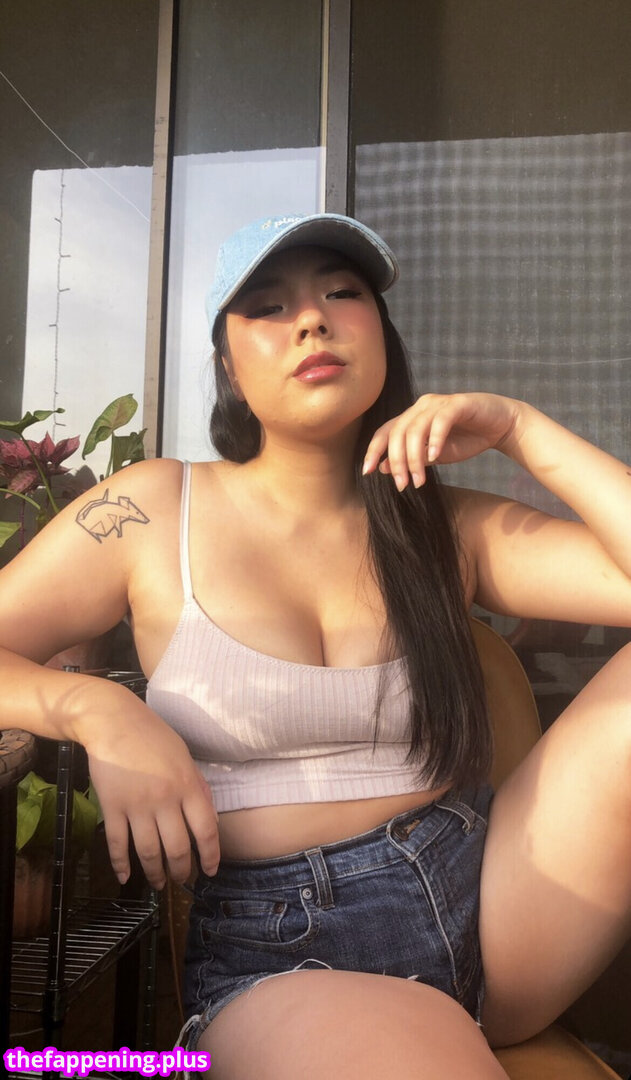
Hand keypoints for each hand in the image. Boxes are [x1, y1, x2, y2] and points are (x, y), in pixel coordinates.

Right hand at [78, 687, 219, 889]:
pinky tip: (125, 877)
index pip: (206, 829)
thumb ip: (199, 788)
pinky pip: (117, 843)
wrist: (113, 721)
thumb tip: (211, 820)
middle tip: (182, 880)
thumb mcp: (184, 756)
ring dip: (155, 873)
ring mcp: (136, 805)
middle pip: (178, 847)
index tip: (210, 870)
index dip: (211, 855)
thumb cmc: (153, 736)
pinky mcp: (111, 807)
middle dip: (182, 870)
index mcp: (187, 785)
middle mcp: (164, 799)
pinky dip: (121, 864)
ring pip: (149, 851)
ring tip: (159, 883)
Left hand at [362, 392, 521, 489]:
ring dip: (414, 457)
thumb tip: (383, 467)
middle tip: (402, 485)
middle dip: (397, 461)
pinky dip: (435, 439)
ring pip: (416, 428)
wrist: (501, 426)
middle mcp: (422, 406)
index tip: (367, 471)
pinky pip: (440, 421)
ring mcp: (439, 403)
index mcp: (412, 417)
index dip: (374, 450)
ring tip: (419, 479)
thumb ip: (412, 459)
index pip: (385, 432)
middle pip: (397, 432)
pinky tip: (435, 457)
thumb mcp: (435, 455)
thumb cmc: (466, 440)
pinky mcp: (459, 404)